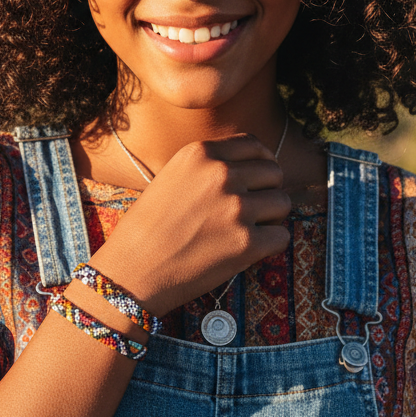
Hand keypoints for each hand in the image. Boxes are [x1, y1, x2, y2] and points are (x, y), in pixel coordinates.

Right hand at [87, 134, 291, 315]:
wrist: (132, 271)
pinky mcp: (248, 243)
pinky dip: (270, 245)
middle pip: (274, 172)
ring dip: (271, 218)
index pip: (254, 145)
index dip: (261, 162)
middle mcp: (221, 174)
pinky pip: (282, 236)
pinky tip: (248, 250)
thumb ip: (210, 167)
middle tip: (251, 210)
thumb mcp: (173, 177)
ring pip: (283, 203)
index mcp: (201, 153)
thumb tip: (253, 167)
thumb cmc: (148, 228)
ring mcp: (237, 208)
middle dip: (267, 191)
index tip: (258, 179)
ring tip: (246, 230)